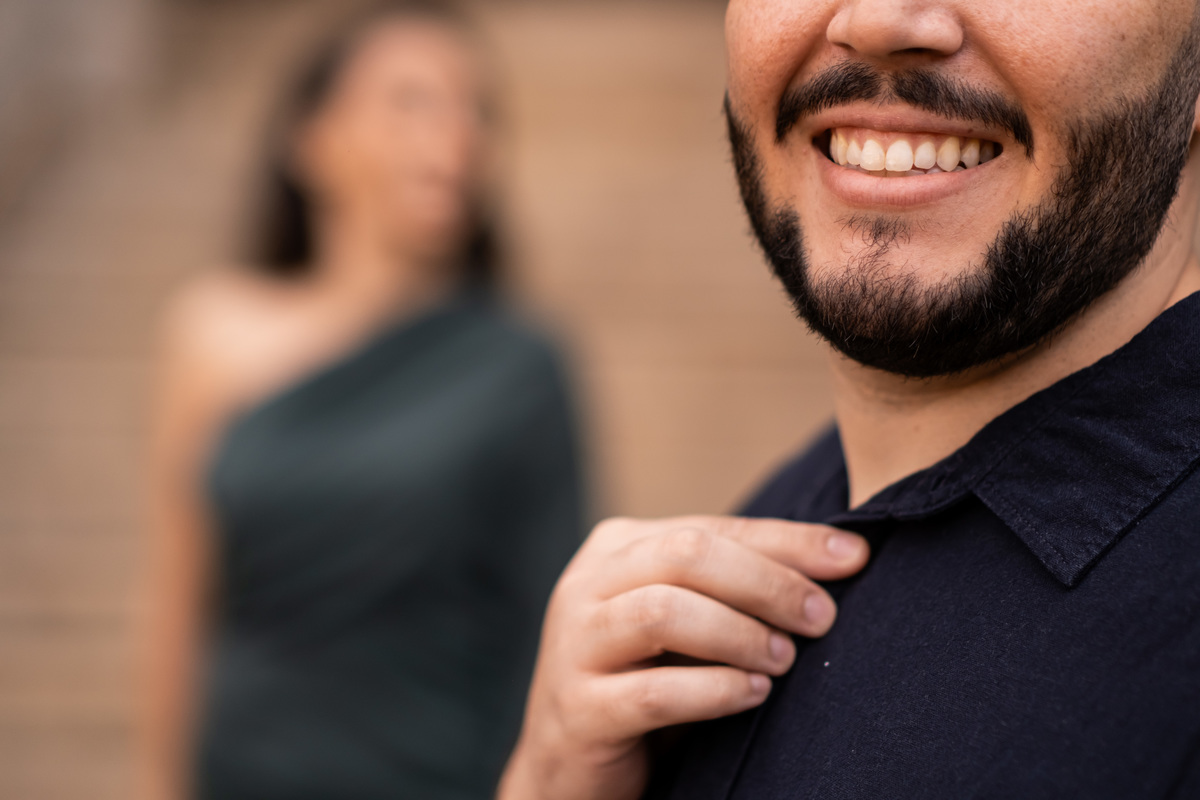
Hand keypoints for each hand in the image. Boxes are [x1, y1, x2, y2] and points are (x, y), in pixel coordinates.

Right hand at [497, 516, 869, 799]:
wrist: (569, 764)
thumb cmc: (644, 680)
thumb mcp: (685, 622)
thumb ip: (732, 587)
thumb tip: (838, 561)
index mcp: (617, 548)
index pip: (712, 528)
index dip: (786, 541)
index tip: (853, 558)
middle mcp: (587, 584)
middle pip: (687, 556)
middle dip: (767, 582)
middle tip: (821, 617)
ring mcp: (574, 645)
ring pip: (664, 612)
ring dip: (739, 633)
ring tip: (785, 659)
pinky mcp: (578, 708)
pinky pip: (652, 692)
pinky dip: (714, 690)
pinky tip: (754, 695)